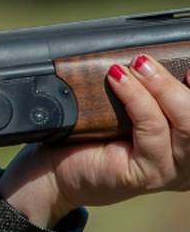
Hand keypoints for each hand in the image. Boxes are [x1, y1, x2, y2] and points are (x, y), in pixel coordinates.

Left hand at [1, 54, 189, 225]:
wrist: (56, 171)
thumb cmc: (95, 139)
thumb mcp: (132, 110)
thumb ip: (154, 92)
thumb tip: (155, 57)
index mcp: (189, 143)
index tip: (188, 63)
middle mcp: (188, 161)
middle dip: (176, 83)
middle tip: (147, 59)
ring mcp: (170, 170)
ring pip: (185, 123)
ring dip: (161, 87)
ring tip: (137, 65)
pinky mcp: (147, 174)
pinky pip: (152, 130)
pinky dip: (138, 100)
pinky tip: (121, 81)